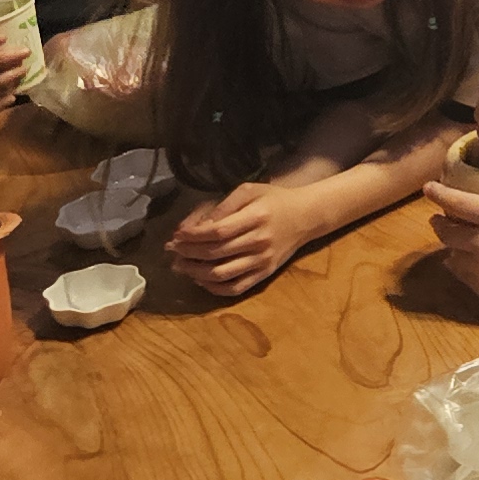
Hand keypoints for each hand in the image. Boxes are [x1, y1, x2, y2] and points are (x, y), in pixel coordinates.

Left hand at [163, 181, 316, 298]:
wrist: (307, 216)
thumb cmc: (274, 200)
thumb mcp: (250, 191)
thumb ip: (223, 206)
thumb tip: (196, 227)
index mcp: (256, 217)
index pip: (217, 231)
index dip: (193, 236)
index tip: (177, 235)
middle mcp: (260, 241)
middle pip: (215, 253)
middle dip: (187, 253)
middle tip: (172, 250)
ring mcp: (263, 260)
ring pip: (221, 274)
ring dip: (195, 272)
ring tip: (181, 265)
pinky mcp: (265, 274)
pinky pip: (235, 288)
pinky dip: (214, 288)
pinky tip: (200, 279)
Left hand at [425, 153, 478, 313]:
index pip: (459, 203)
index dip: (440, 194)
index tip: (427, 188)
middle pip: (447, 232)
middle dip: (440, 223)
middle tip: (439, 217)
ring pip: (452, 256)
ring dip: (451, 247)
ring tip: (454, 242)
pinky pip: (462, 276)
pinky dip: (460, 267)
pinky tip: (466, 264)